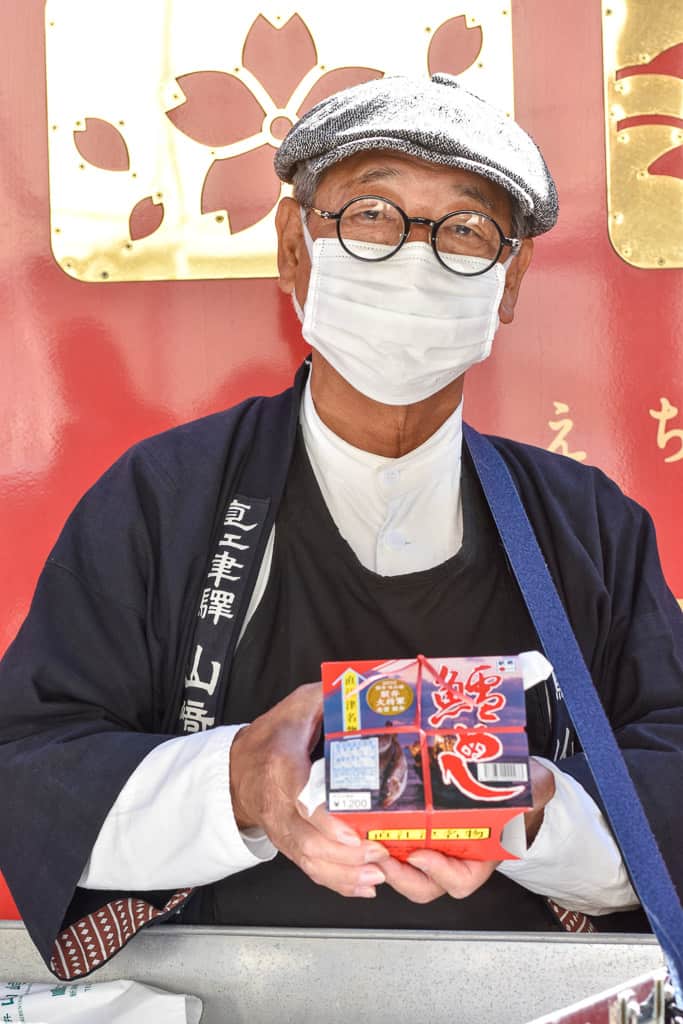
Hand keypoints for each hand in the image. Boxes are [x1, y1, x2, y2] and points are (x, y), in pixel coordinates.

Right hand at [229, 682, 389, 896]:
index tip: (353, 830)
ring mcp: (281, 828)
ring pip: (309, 860)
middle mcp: (278, 803)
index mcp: (282, 764)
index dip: (325, 819)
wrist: (236, 770)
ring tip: (378, 872)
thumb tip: (368, 689)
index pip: (300, 797)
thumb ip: (328, 700)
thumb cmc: (272, 736)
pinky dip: (338, 882)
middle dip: (345, 853)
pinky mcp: (288, 844)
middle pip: (307, 839)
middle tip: (380, 851)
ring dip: (345, 872)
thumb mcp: (297, 706)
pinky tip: (365, 885)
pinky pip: (310, 869)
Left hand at [379, 756, 556, 902]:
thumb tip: (539, 781)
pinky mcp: (410, 831)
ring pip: (400, 868)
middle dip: (397, 874)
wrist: (500, 782)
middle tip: (377, 850)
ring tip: (362, 836)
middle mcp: (451, 859)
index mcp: (480, 857)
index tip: (421, 855)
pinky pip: (390, 845)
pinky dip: (375, 837)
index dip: (439, 874)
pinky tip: (361, 820)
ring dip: (379, 858)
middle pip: (421, 884)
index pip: (460, 881)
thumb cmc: (511, 793)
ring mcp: (428, 847)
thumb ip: (536, 788)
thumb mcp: (530, 790)